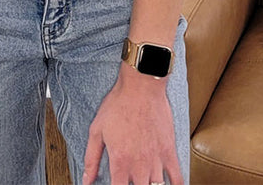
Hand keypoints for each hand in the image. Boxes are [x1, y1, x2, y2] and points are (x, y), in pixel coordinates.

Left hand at [82, 65, 181, 184]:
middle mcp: (138, 165)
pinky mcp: (169, 152)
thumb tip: (86, 179)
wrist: (141, 87)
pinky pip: (177, 178)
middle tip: (132, 182)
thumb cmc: (118, 104)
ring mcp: (156, 160)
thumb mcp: (97, 130)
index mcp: (119, 161)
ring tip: (146, 184)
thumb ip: (91, 158)